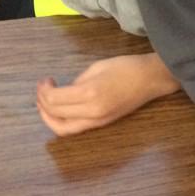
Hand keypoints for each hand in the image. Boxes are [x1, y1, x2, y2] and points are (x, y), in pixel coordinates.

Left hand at [36, 52, 180, 135]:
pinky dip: (61, 121)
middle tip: (43, 88)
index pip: (53, 99)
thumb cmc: (127, 67)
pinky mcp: (102, 123)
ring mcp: (97, 121)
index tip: (45, 80)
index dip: (43, 90)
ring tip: (46, 103)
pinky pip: (74, 128)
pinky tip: (60, 110)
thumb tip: (66, 91)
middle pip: (55, 113)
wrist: (152, 79)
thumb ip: (78, 81)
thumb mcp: (98, 67)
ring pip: (62, 128)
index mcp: (90, 93)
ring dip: (49, 117)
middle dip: (42, 101)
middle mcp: (91, 111)